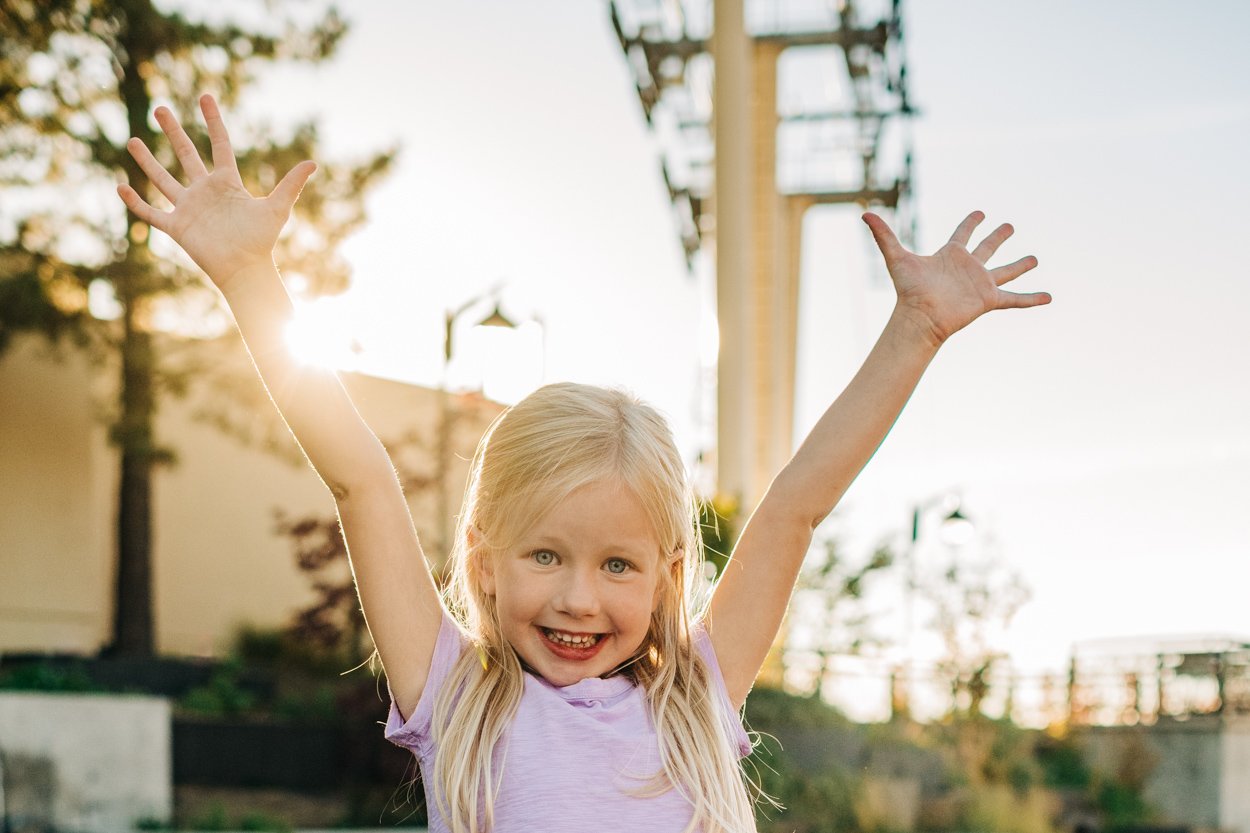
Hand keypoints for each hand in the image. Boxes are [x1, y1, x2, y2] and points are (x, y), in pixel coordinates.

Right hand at [117, 94, 315, 292]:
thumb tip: (313, 162)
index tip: (205, 98)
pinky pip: (151, 212)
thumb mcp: (278, 208)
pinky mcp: (177, 227)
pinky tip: (120, 186)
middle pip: (186, 155)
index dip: (213, 121)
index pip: (219, 145)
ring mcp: (189, 208)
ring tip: (133, 141)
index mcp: (227, 183)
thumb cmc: (262, 240)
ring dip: (148, 161)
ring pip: (163, 179)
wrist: (245, 269)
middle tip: (161, 109)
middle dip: (173, 132)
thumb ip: (292, 184)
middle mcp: (205, 191)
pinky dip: (135, 202)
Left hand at [863, 211, 1049, 345]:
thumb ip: (883, 234)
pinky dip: (1032, 299)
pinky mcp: (988, 299)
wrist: (920, 317)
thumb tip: (863, 212)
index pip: (963, 233)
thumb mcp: (897, 257)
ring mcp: (980, 284)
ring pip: (1005, 271)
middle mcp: (968, 268)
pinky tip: (1049, 297)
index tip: (980, 212)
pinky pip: (1015, 299)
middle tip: (1009, 226)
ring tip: (1036, 258)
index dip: (971, 222)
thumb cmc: (909, 290)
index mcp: (951, 255)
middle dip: (998, 237)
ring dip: (1020, 265)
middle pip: (987, 248)